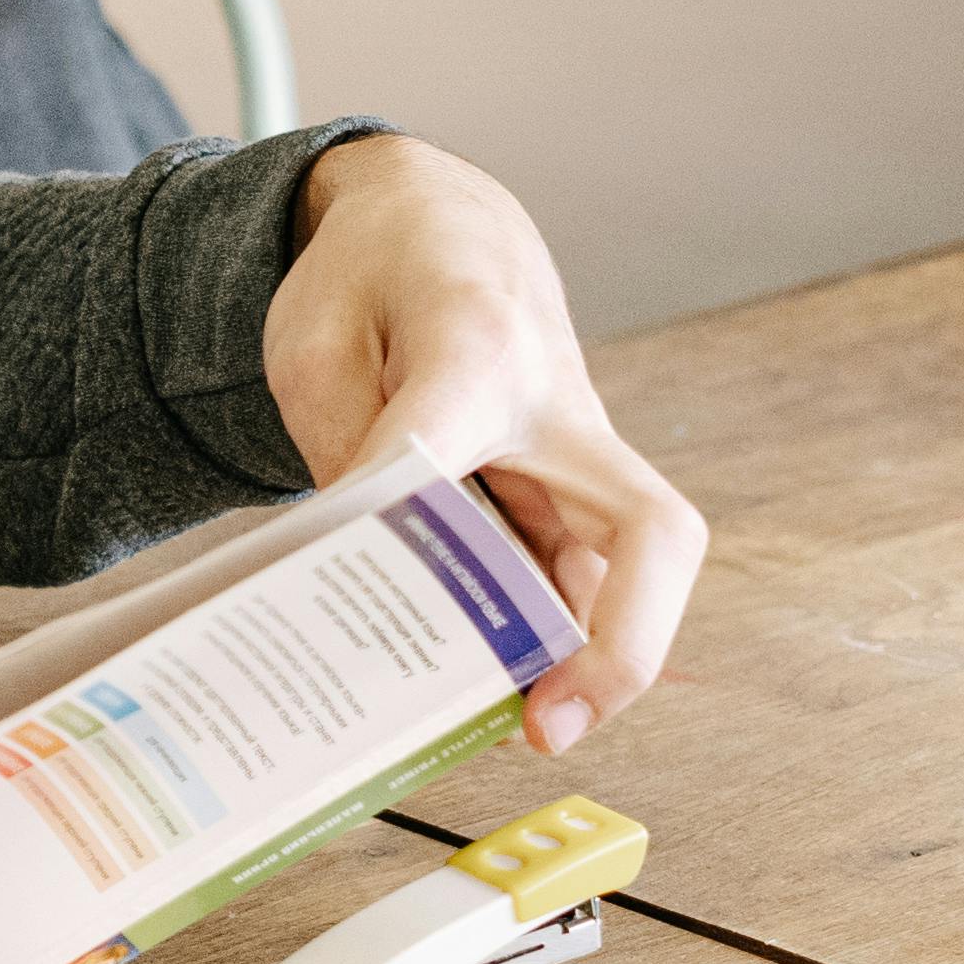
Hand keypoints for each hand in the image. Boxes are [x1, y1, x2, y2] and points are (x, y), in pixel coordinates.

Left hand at [263, 134, 707, 752]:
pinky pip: (578, 584)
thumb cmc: (376, 278)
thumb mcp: (314, 339)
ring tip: (498, 733)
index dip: (422, 492)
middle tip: (543, 728)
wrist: (443, 231)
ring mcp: (579, 458)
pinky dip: (542, 645)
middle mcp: (558, 405)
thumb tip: (354, 567)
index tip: (381, 570)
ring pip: (625, 578)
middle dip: (617, 647)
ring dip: (579, 664)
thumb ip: (334, 446)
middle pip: (649, 533)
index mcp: (475, 337)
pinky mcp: (572, 498)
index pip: (460, 413)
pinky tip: (478, 693)